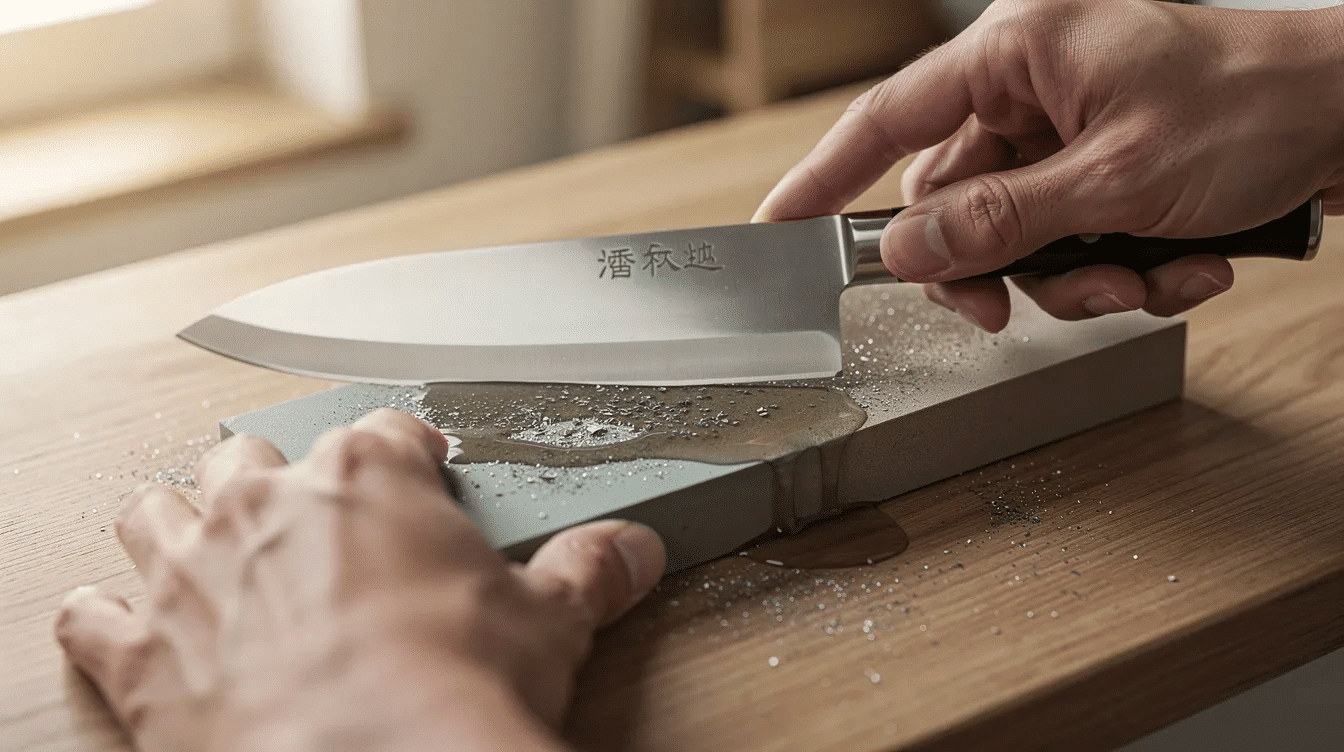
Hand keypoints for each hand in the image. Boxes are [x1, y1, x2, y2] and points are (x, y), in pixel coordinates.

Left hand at [55, 409, 664, 751]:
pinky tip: (116, 614)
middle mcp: (267, 506)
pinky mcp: (143, 654)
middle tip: (309, 510)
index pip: (388, 433)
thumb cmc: (449, 683)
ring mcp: (193, 573)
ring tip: (200, 537)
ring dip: (176, 520)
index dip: (409, 452)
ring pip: (157, 509)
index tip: (421, 469)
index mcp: (367, 480)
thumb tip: (633, 552)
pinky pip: (96, 614)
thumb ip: (588, 572)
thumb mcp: (546, 623)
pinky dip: (104, 613)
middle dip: (280, 477)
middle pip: (256, 456)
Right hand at [756, 0, 1343, 330]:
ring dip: (1072, 280)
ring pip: (1014, 235)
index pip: (888, 118)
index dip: (825, 178)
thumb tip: (905, 251)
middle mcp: (1033, 88)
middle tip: (1002, 309)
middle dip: (993, 266)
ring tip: (1142, 279)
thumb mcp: (1114, 178)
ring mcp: (1069, 132)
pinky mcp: (1103, 170)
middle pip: (951, 199)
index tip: (781, 228)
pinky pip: (1067, 240)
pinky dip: (1116, 270)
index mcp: (1019, 52)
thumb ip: (997, 220)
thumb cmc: (1256, 107)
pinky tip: (1180, 265)